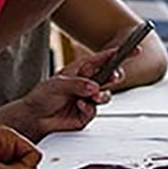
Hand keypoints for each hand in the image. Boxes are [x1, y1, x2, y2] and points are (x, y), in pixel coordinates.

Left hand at [0, 48, 120, 140]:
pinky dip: (88, 108)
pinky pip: (95, 110)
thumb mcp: (57, 84)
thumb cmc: (42, 97)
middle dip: (115, 76)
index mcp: (81, 70)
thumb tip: (94, 87)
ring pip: (106, 95)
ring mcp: (88, 99)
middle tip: (114, 77)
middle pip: (110, 77)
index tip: (134, 49)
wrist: (34, 119)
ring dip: (101, 95)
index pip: (103, 59)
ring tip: (92, 96)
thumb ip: (77, 84)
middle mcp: (87, 83)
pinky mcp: (87, 114)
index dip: (119, 53)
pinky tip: (78, 106)